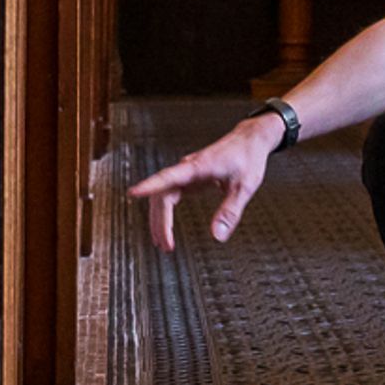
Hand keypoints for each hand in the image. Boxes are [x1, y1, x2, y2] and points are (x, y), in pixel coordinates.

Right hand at [127, 116, 282, 249]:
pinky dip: (166, 213)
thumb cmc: (248, 157)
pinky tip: (166, 226)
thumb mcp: (244, 187)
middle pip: (161, 194)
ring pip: (163, 196)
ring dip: (160, 219)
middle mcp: (188, 169)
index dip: (149, 185)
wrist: (251, 139)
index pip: (167, 177)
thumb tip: (218, 235)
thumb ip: (230, 212)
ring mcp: (187, 173)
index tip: (134, 193)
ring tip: (163, 242)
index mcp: (197, 167)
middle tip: (165, 245)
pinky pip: (170, 195)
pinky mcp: (189, 178)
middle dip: (160, 221)